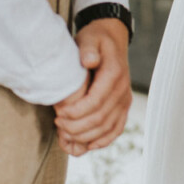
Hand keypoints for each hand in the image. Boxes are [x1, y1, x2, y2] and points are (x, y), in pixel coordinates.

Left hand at [53, 18, 130, 156]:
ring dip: (85, 136)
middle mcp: (123, 90)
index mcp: (114, 74)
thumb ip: (88, 49)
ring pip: (107, 128)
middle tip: (58, 123)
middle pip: (100, 119)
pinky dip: (103, 140)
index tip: (59, 113)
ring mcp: (125, 100)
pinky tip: (88, 144)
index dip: (76, 113)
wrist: (112, 39)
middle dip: (76, 127)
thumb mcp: (90, 38)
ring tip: (66, 133)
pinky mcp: (123, 107)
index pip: (95, 102)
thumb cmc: (97, 40)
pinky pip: (117, 129)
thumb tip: (89, 61)